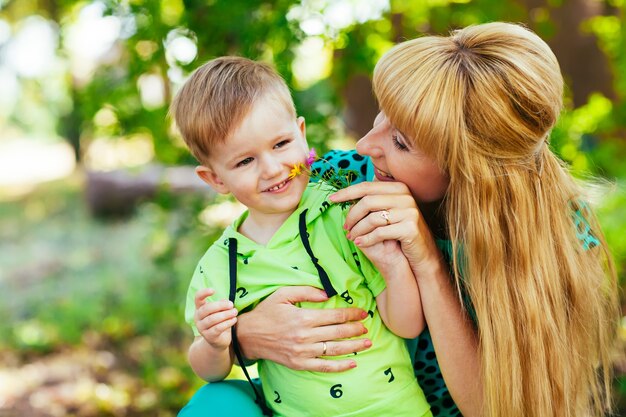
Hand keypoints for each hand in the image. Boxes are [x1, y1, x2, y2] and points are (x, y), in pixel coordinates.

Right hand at [194, 288, 237, 349]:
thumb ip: (222, 305)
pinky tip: (234, 319)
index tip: (213, 290)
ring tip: (235, 312)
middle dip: (220, 305)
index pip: (197, 298)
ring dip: (226, 314)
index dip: (203, 293)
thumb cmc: (220, 322)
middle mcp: (198, 318)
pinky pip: (218, 328)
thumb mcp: (220, 312)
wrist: (218, 341)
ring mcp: (202, 328)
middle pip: (206, 309)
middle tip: (231, 305)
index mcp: (200, 308)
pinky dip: (227, 323)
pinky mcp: (209, 336)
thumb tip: (226, 301)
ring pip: (213, 319)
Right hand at [236, 286, 371, 371]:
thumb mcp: (283, 294)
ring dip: (354, 347)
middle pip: (338, 333)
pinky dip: (340, 366)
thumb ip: (307, 291)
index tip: (363, 313)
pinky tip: (352, 363)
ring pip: (334, 350)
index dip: (351, 314)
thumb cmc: (267, 312)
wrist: (248, 335)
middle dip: (355, 330)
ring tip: (367, 343)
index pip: (335, 316)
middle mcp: (305, 336)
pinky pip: (324, 366)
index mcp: (303, 317)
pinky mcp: (299, 363)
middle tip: (367, 327)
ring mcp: (303, 352)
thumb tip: (328, 293)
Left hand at [330, 181, 442, 278]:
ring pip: (372, 218)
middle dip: (352, 215)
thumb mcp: (389, 211)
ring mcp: (409, 211)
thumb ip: (373, 200)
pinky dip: (366, 239)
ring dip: (358, 230)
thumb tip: (347, 195)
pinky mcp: (410, 228)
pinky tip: (360, 243)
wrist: (422, 253)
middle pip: (367, 201)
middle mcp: (405, 196)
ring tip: (352, 237)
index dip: (347, 192)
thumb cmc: (400, 231)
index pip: (367, 186)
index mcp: (399, 187)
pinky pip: (380, 232)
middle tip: (345, 227)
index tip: (331, 200)